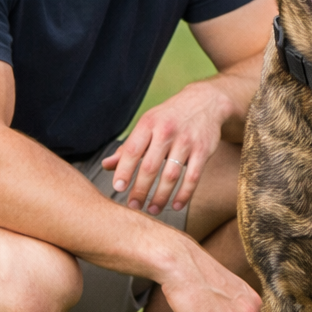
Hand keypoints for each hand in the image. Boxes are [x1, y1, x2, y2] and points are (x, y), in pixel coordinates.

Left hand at [103, 80, 233, 213]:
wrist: (205, 102)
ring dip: (160, 197)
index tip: (118, 189)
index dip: (124, 171)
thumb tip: (106, 166)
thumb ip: (129, 147)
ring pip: (171, 175)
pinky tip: (176, 205)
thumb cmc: (170, 117)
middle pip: (150, 166)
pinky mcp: (203, 150)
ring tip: (152, 209)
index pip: (133, 150)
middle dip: (140, 190)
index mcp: (149, 124)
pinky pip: (193, 177)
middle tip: (134, 206)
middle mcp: (167, 131)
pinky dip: (184, 194)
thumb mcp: (148, 125)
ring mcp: (187, 141)